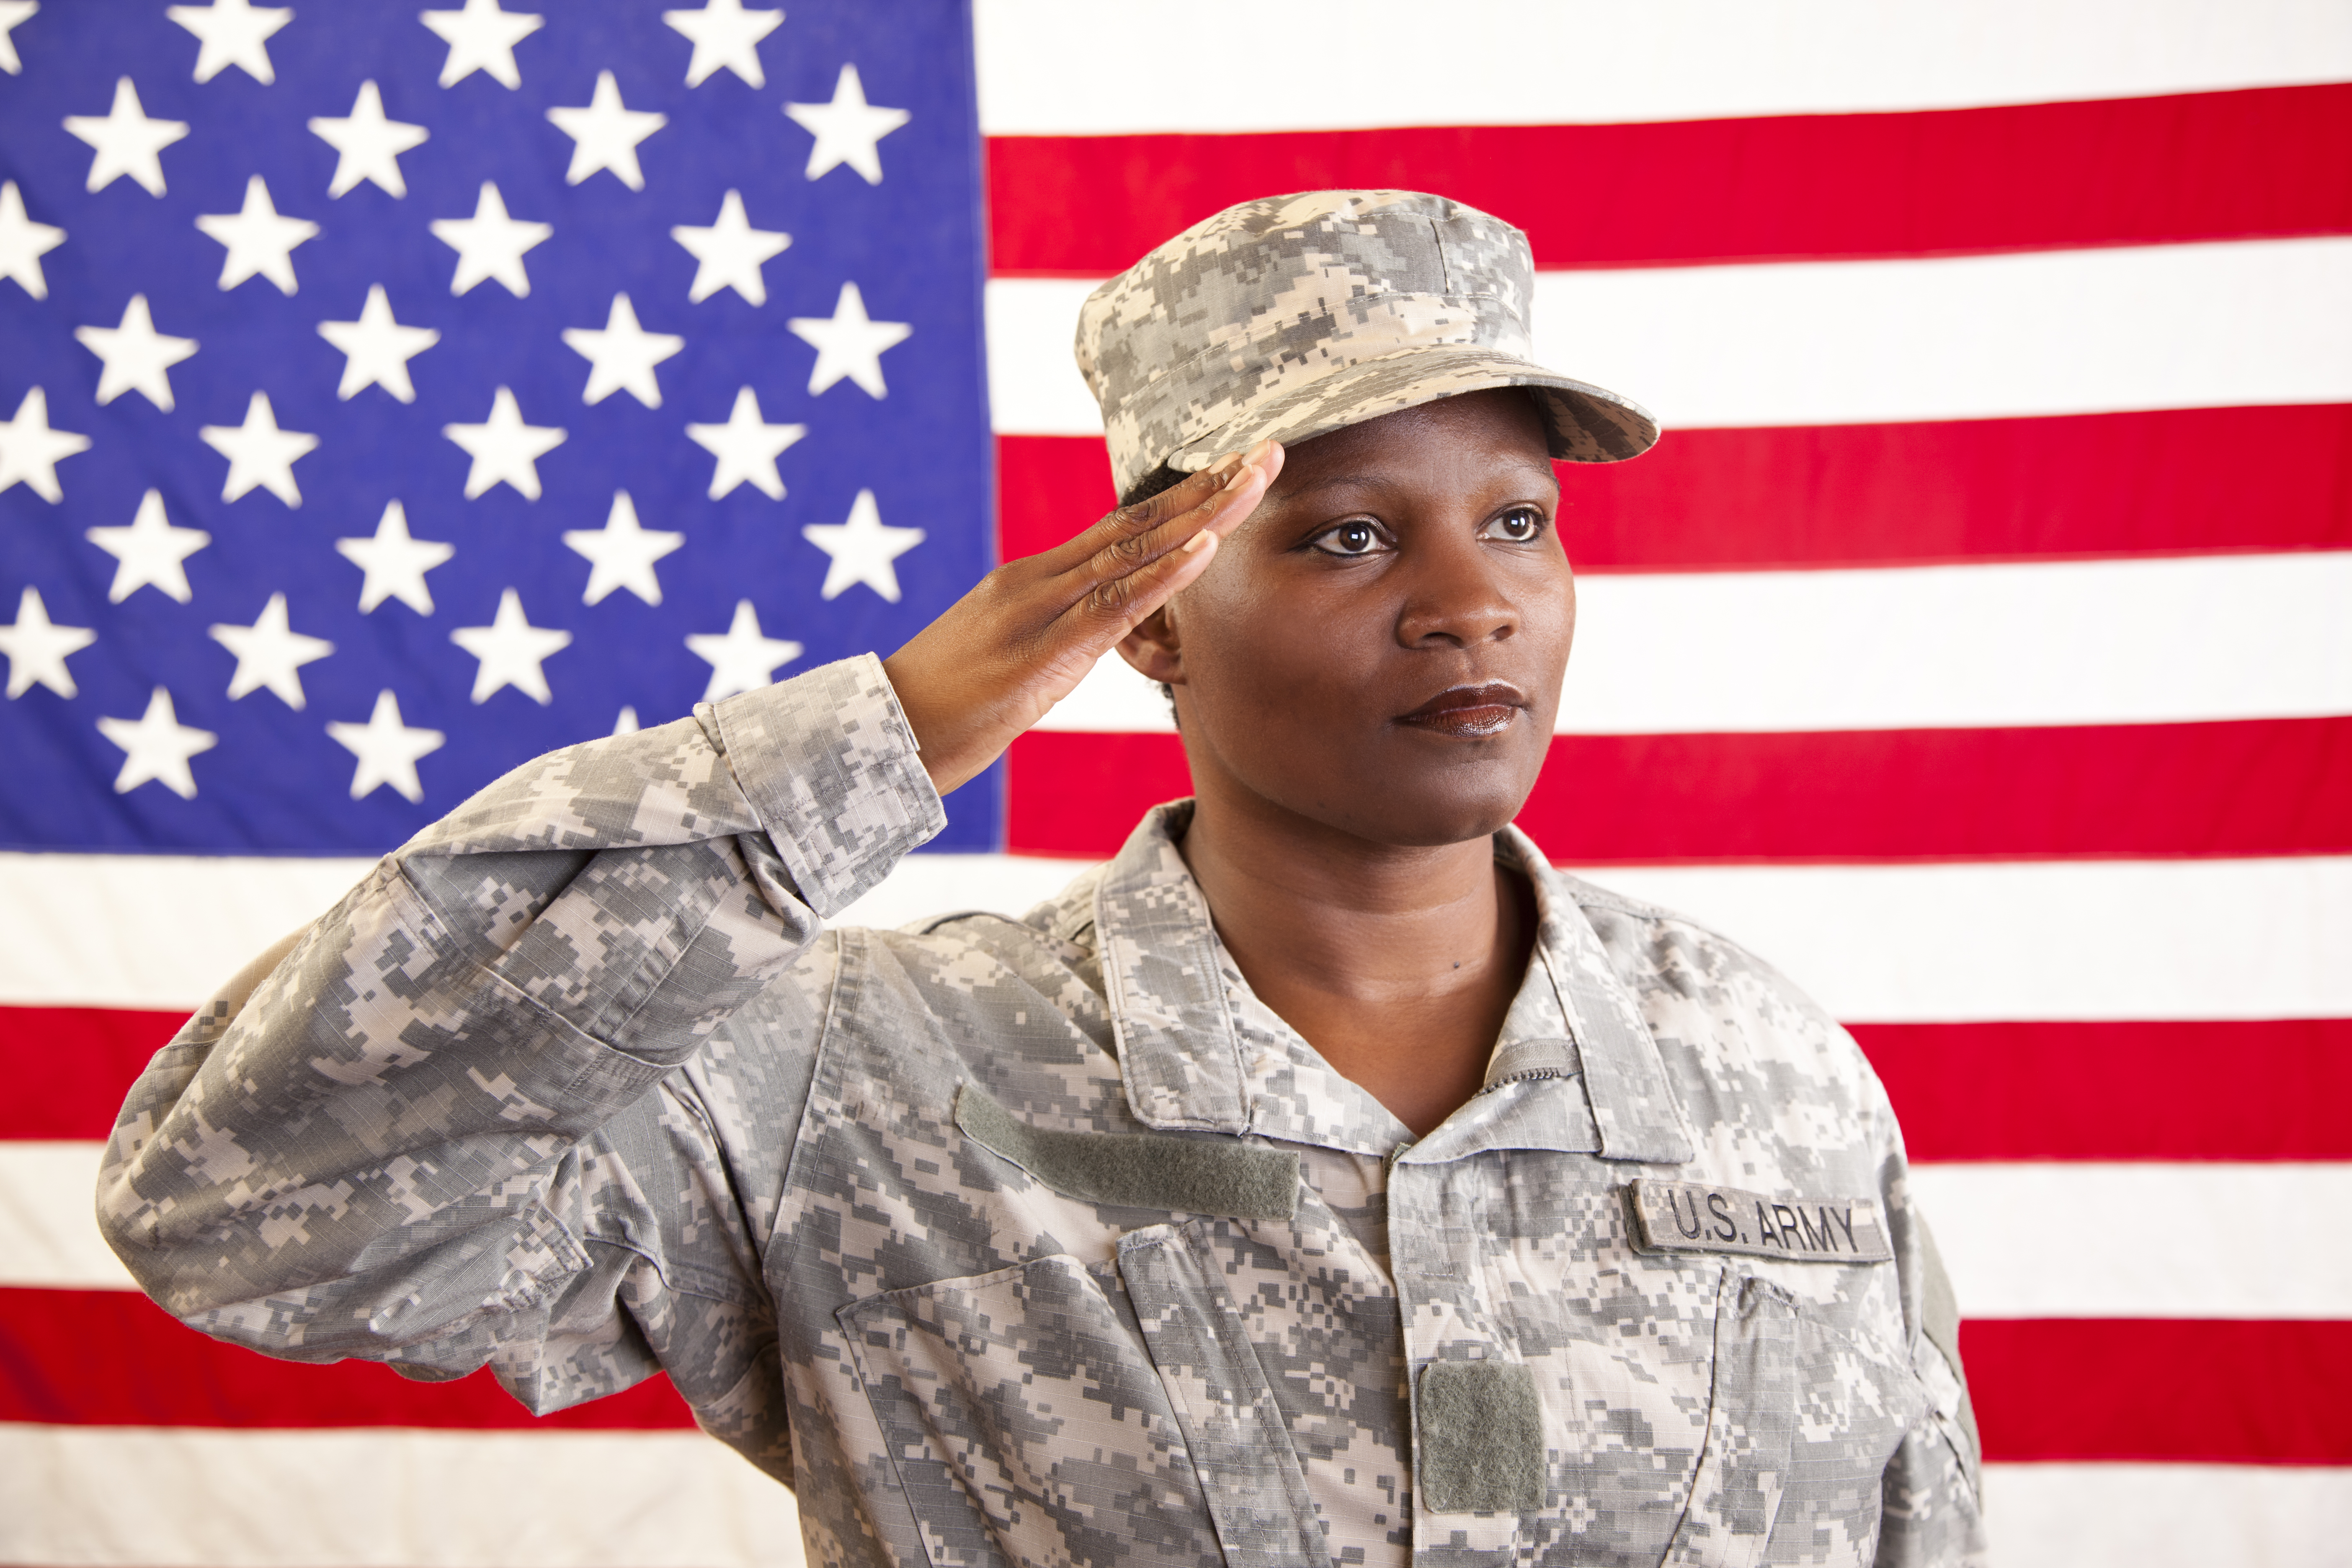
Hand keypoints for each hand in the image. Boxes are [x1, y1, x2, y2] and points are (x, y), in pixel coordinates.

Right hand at [882, 440, 1281, 794]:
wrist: (882, 736)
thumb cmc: (946, 707)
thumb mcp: (1015, 660)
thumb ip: (1061, 635)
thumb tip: (1105, 630)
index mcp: (1034, 580)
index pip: (1121, 527)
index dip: (1183, 497)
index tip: (1236, 470)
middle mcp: (1039, 579)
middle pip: (1138, 522)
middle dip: (1208, 487)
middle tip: (1270, 451)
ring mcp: (1038, 609)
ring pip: (1135, 550)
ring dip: (1204, 513)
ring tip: (1256, 478)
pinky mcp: (1041, 651)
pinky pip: (1113, 605)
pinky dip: (1164, 573)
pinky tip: (1207, 545)